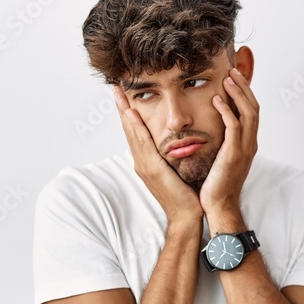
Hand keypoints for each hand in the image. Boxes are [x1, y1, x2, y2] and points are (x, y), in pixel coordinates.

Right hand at [114, 86, 201, 225]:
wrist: (187, 216)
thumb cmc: (187, 195)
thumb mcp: (177, 171)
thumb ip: (173, 157)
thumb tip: (177, 143)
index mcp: (147, 162)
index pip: (136, 134)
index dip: (129, 115)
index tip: (125, 96)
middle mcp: (142, 162)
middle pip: (129, 130)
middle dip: (122, 108)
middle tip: (116, 87)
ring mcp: (144, 166)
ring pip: (132, 134)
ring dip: (125, 112)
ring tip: (119, 93)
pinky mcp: (152, 170)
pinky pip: (143, 144)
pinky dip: (136, 128)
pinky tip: (132, 114)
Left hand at [202, 68, 259, 219]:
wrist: (218, 205)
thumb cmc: (215, 184)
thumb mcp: (222, 158)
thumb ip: (222, 142)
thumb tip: (213, 128)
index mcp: (248, 144)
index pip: (252, 112)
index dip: (245, 93)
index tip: (234, 77)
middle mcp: (251, 144)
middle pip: (254, 107)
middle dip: (244, 87)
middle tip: (233, 70)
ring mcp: (245, 149)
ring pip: (249, 113)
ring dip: (238, 93)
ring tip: (227, 78)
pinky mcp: (234, 154)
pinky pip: (234, 126)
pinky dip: (227, 110)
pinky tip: (216, 100)